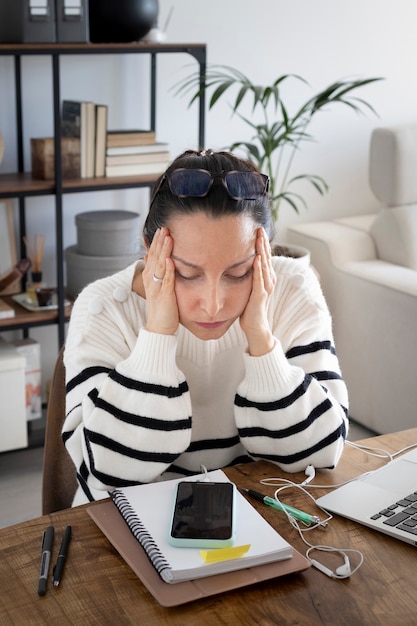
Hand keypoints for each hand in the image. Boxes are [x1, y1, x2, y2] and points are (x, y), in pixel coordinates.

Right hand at [142, 227, 178, 334]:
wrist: (159, 327)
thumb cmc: (162, 308)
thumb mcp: (158, 287)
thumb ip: (156, 272)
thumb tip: (152, 257)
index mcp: (150, 276)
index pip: (153, 255)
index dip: (157, 242)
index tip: (162, 229)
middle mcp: (151, 279)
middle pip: (155, 256)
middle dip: (159, 241)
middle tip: (164, 227)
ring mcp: (157, 286)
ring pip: (160, 264)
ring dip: (163, 250)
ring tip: (167, 237)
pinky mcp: (164, 295)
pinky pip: (166, 279)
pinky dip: (167, 269)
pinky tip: (169, 259)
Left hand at [240, 228, 276, 355]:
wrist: (256, 327)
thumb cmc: (250, 309)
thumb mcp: (248, 289)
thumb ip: (247, 277)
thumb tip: (237, 266)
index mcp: (266, 278)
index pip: (264, 257)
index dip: (262, 244)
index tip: (258, 230)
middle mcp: (269, 280)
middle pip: (267, 257)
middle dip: (263, 242)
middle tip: (260, 228)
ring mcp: (266, 287)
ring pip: (265, 265)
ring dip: (262, 250)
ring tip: (260, 237)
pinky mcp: (260, 295)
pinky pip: (260, 278)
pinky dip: (259, 267)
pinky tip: (257, 257)